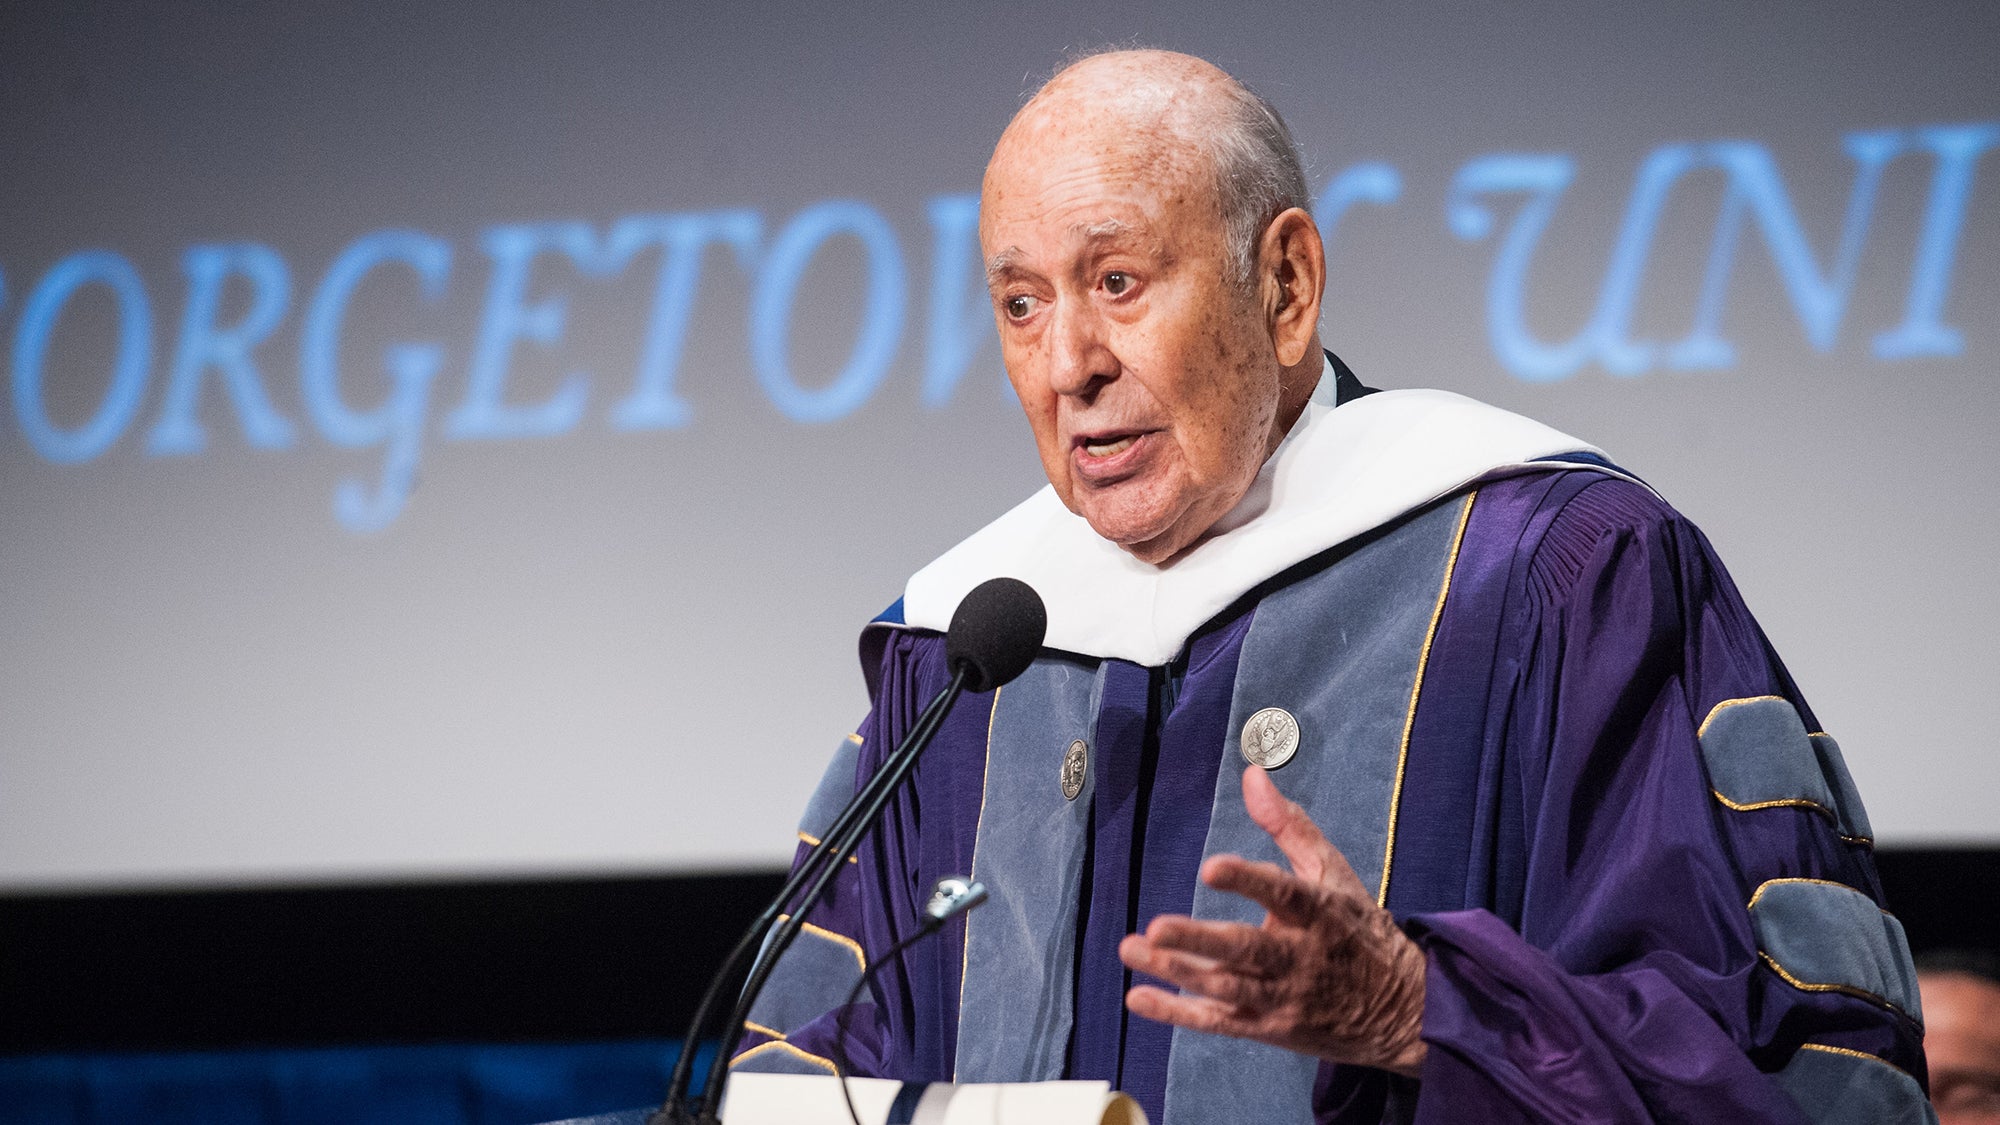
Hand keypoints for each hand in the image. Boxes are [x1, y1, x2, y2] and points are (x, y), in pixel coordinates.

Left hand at [1118, 766, 1427, 1076]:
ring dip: (1176, 971)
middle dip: (1198, 941)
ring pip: (1226, 986)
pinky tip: (1140, 997)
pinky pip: (1221, 1021)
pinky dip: (1180, 1013)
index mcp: (1318, 912)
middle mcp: (1299, 957)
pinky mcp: (1270, 1027)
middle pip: (1246, 950)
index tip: (1211, 867)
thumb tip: (1252, 774)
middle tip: (1155, 928)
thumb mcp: (1332, 872)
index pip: (1283, 894)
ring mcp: (1283, 997)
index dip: (1248, 881)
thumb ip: (1288, 826)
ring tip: (1131, 949)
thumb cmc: (1355, 929)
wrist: (1401, 1011)